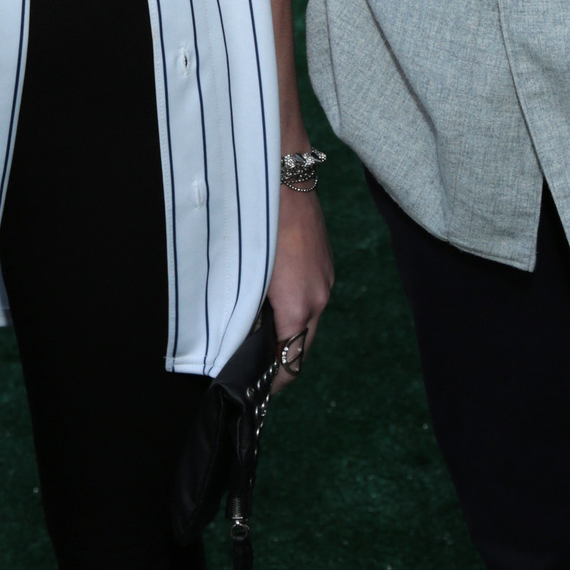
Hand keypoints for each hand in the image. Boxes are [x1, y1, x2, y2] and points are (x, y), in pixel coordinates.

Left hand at [267, 182, 333, 393]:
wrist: (287, 180)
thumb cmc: (260, 226)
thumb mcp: (248, 275)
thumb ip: (249, 312)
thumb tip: (243, 338)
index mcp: (300, 305)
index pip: (292, 361)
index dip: (276, 381)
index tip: (260, 389)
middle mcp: (319, 296)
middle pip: (304, 346)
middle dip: (284, 360)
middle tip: (258, 367)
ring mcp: (326, 279)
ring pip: (309, 321)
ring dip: (291, 332)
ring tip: (264, 333)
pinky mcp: (326, 264)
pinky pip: (313, 298)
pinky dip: (297, 309)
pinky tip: (276, 299)